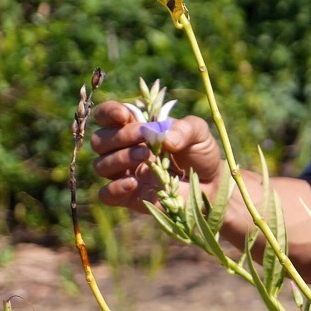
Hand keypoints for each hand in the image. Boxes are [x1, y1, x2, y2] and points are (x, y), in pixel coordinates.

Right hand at [90, 100, 222, 211]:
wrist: (211, 183)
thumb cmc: (200, 152)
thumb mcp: (199, 133)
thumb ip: (185, 129)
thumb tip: (165, 139)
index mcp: (135, 127)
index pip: (106, 116)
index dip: (108, 113)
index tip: (123, 115)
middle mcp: (123, 149)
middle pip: (99, 140)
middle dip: (120, 136)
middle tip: (145, 137)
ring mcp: (124, 173)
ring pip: (100, 165)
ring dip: (119, 158)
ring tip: (147, 156)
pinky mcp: (128, 196)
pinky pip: (105, 194)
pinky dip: (114, 188)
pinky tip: (134, 183)